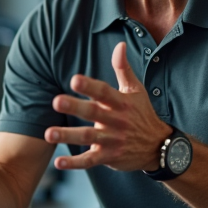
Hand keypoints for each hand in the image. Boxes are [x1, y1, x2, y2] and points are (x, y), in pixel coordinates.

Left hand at [44, 42, 169, 171]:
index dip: (90, 86)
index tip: (74, 80)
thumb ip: (123, 68)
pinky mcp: (109, 157)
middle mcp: (116, 121)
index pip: (104, 92)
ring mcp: (112, 140)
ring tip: (48, 133)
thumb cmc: (142, 114)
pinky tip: (58, 162)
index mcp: (121, 102)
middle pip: (93, 113)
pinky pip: (90, 160)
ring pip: (88, 137)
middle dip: (75, 107)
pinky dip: (74, 163)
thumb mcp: (136, 90)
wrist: (159, 147)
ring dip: (68, 135)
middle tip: (56, 101)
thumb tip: (120, 45)